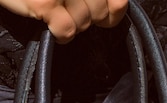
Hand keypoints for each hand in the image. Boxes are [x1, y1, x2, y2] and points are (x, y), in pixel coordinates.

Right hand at [0, 0, 128, 42]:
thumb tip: (119, 7)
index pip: (115, 0)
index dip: (112, 8)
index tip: (99, 9)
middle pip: (100, 11)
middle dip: (86, 16)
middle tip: (67, 7)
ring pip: (84, 22)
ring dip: (71, 24)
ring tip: (55, 11)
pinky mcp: (46, 2)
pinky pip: (68, 31)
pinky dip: (60, 35)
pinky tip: (50, 25)